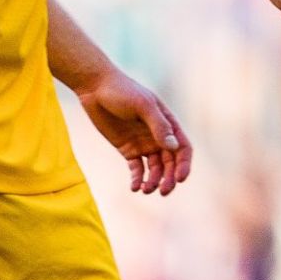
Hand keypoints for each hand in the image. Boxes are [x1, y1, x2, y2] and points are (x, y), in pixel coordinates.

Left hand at [76, 71, 192, 195]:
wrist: (96, 88)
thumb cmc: (122, 91)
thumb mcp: (143, 105)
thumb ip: (158, 125)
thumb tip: (173, 147)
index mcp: (167, 123)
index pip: (183, 148)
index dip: (184, 164)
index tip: (179, 179)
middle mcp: (158, 136)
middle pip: (170, 162)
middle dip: (169, 178)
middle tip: (163, 191)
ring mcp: (143, 144)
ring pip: (155, 169)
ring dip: (154, 181)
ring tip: (145, 190)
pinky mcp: (128, 150)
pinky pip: (137, 169)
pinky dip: (138, 179)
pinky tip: (134, 187)